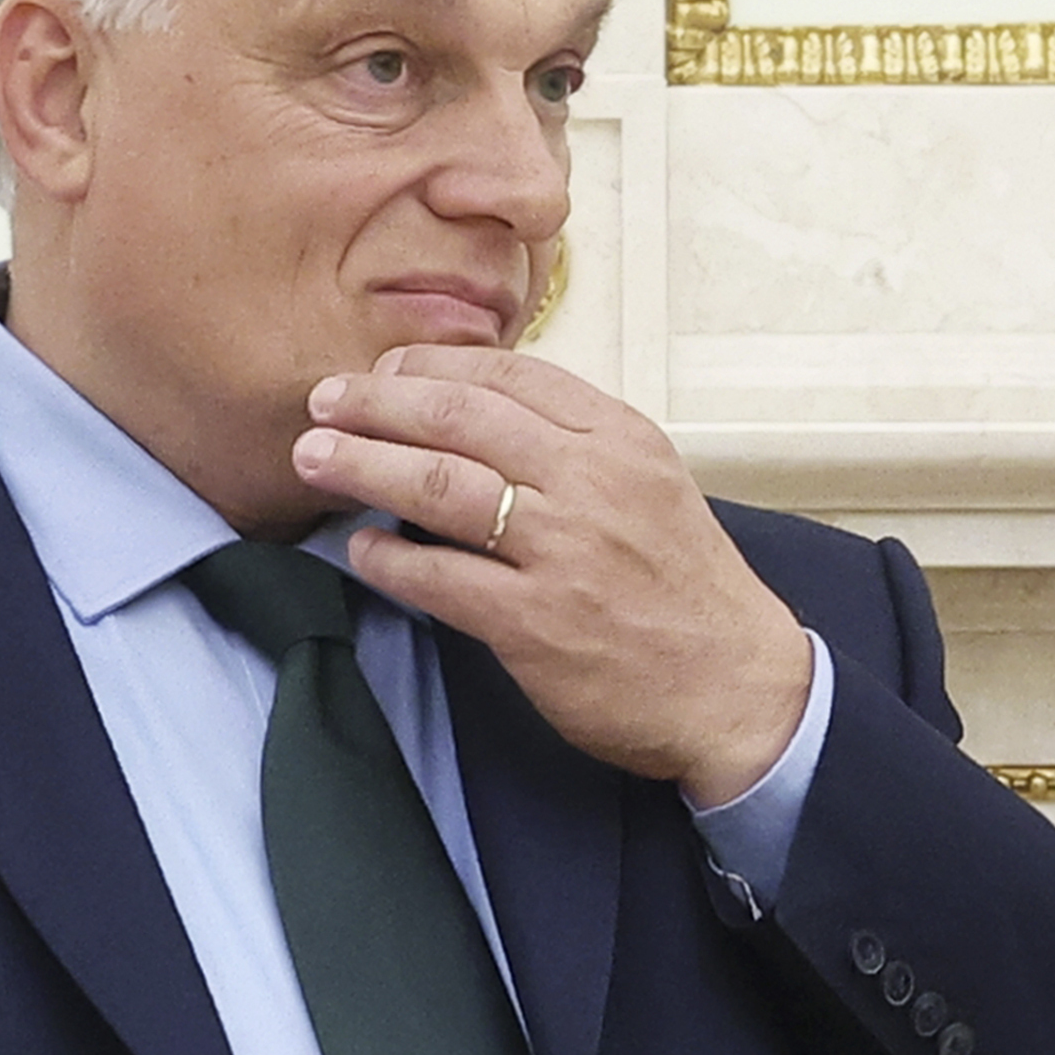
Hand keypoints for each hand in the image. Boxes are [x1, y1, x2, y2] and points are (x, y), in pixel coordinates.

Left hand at [291, 345, 811, 806]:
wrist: (738, 687)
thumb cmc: (685, 586)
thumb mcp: (650, 484)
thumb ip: (574, 444)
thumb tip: (472, 410)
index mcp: (619, 440)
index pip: (508, 376)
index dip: (429, 366)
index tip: (382, 370)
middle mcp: (591, 484)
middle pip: (460, 418)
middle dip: (377, 403)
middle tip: (322, 401)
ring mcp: (563, 553)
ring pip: (441, 485)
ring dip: (364, 465)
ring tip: (315, 458)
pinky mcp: (537, 624)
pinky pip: (442, 580)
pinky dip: (390, 559)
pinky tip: (360, 548)